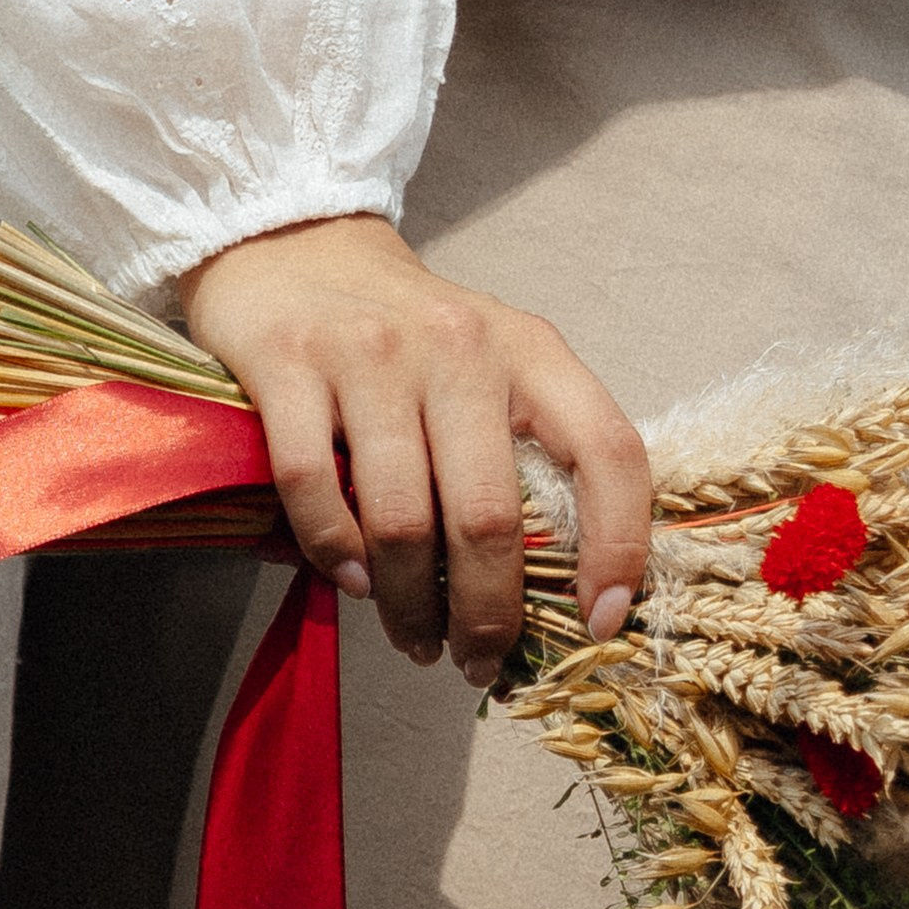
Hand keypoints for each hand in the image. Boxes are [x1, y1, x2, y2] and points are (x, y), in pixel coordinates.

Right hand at [181, 218, 649, 683]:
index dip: (618, 547)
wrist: (294, 247)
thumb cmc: (405, 335)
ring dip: (410, 606)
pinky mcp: (289, 363)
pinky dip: (336, 554)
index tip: (600, 621)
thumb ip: (526, 451)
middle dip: (488, 616)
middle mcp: (458, 345)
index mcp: (530, 349)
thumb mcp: (491, 367)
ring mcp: (370, 351)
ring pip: (403, 520)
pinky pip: (314, 488)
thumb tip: (562, 593)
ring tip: (414, 640)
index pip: (607, 451)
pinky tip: (353, 583)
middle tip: (477, 662)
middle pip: (491, 517)